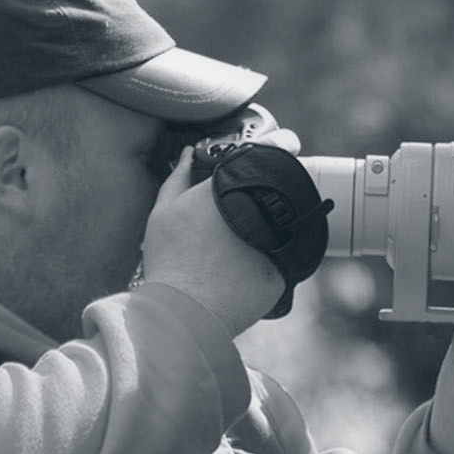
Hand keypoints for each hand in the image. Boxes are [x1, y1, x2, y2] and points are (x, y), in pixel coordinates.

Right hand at [135, 144, 284, 336]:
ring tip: (250, 237)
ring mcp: (279, 239)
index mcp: (235, 188)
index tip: (289, 142)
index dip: (283, 142)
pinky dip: (272, 257)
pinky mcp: (286, 270)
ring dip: (275, 224)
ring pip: (286, 222)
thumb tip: (188, 154)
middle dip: (270, 192)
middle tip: (252, 203)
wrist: (184, 311)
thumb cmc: (171, 259)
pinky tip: (250, 265)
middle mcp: (263, 208)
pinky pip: (284, 257)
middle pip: (281, 189)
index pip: (273, 150)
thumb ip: (179, 178)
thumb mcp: (164, 212)